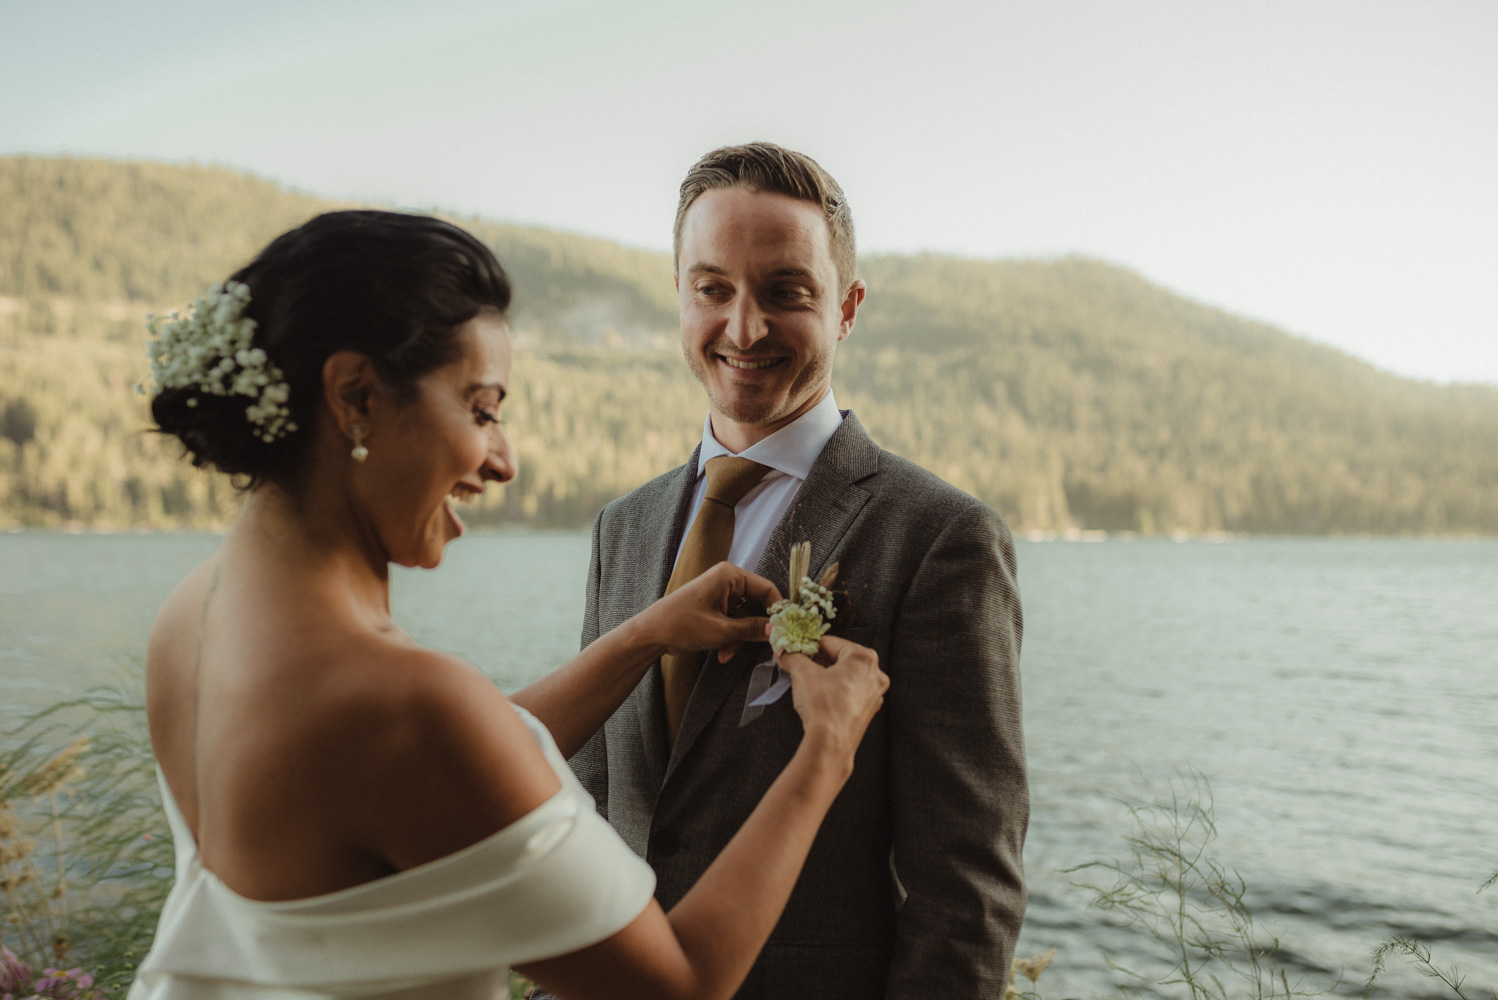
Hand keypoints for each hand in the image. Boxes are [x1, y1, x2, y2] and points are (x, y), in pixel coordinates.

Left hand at [642, 562, 781, 663]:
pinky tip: (722, 653)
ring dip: (740, 639)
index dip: (777, 610)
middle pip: (758, 605)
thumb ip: (752, 629)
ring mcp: (721, 597)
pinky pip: (734, 624)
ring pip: (746, 619)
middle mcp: (728, 582)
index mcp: (730, 575)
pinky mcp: (716, 611)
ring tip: (727, 652)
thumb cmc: (682, 624)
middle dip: (754, 629)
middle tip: (759, 647)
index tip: (783, 631)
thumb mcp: (721, 630)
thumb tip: (777, 631)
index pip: (767, 588)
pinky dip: (731, 639)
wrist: (651, 635)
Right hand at [775, 634, 887, 762]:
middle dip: (817, 662)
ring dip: (825, 676)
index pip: (830, 642)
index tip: (796, 650)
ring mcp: (873, 694)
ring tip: (806, 682)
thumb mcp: (803, 674)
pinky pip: (849, 693)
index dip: (809, 646)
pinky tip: (818, 698)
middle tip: (798, 665)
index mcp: (863, 658)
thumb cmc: (824, 706)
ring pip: (845, 676)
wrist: (830, 744)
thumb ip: (793, 657)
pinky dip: (834, 691)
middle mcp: (874, 674)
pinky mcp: (867, 711)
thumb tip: (784, 652)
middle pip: (839, 658)